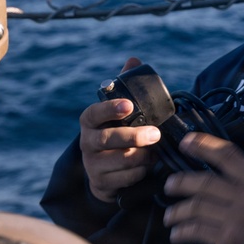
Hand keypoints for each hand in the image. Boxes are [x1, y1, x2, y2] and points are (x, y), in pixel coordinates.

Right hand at [79, 57, 161, 202]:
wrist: (103, 171)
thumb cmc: (114, 132)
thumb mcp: (117, 112)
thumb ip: (124, 87)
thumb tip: (133, 60)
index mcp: (89, 121)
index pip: (94, 113)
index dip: (110, 108)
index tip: (129, 105)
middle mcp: (87, 142)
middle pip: (108, 139)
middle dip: (134, 137)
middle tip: (155, 134)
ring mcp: (92, 164)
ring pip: (121, 160)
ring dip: (143, 156)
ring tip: (155, 151)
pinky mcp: (102, 183)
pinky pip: (126, 178)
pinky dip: (141, 171)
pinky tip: (148, 165)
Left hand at [162, 132, 243, 243]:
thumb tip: (216, 171)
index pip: (227, 154)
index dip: (203, 145)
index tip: (186, 143)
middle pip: (204, 181)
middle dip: (180, 182)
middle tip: (169, 186)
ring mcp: (238, 217)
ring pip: (196, 206)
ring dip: (177, 211)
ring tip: (170, 216)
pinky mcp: (228, 239)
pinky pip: (195, 229)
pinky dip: (181, 231)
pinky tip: (177, 234)